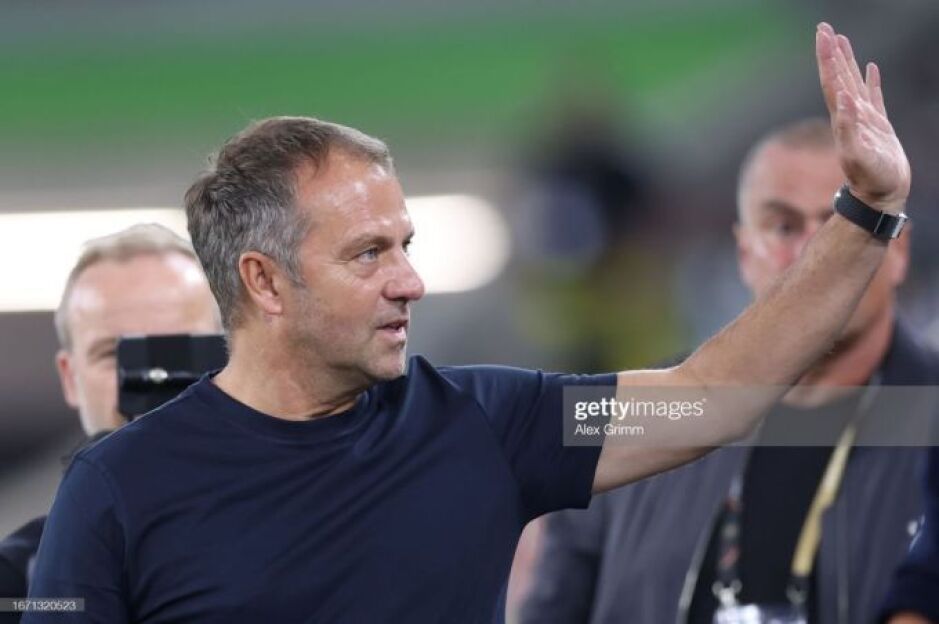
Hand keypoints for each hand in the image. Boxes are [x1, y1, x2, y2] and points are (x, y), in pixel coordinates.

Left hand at [816, 22, 910, 214]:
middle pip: (838, 76)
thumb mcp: (857, 155)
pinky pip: (873, 96)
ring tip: (841, 40)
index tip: (823, 35)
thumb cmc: (870, 180)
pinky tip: (871, 68)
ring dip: (846, 61)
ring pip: (853, 82)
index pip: (832, 81)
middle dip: (831, 52)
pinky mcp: (878, 126)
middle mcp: (850, 115)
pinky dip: (871, 80)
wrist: (880, 197)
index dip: (827, 58)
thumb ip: (849, 129)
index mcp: (843, 118)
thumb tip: (842, 100)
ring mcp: (864, 119)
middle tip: (824, 28)